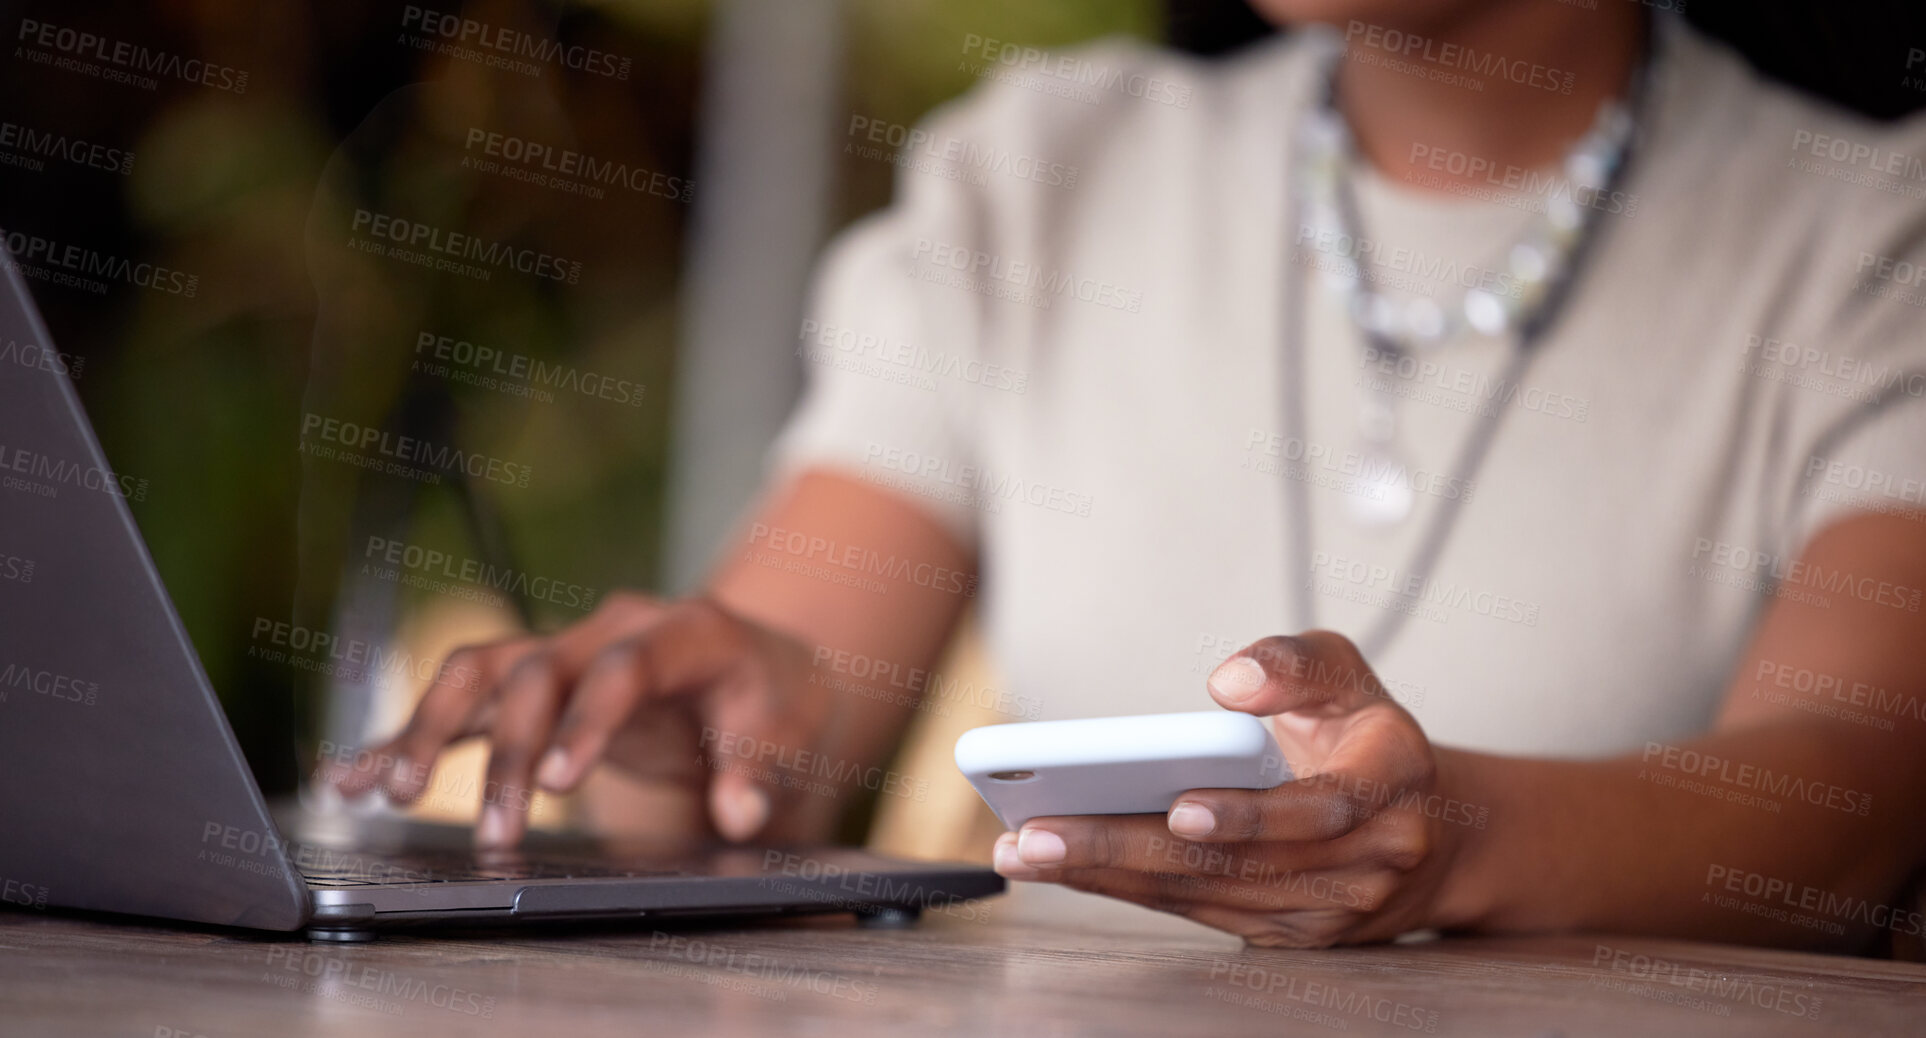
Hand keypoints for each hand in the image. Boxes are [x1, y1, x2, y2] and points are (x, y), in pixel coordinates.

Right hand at [322, 592, 834, 848]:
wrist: (758, 666)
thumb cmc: (774, 699)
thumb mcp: (792, 733)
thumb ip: (764, 770)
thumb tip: (740, 808)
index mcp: (684, 631)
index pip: (626, 668)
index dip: (588, 720)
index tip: (560, 785)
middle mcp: (610, 630)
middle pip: (538, 672)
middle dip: (510, 752)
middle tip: (499, 833)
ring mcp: (565, 651)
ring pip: (481, 672)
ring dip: (431, 728)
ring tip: (389, 792)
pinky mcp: (533, 684)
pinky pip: (462, 701)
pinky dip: (408, 735)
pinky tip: (354, 775)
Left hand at [991, 631, 1471, 946]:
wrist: (1429, 834)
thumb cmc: (1366, 739)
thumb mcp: (1348, 674)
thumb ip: (1295, 661)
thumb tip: (1228, 683)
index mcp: (1393, 781)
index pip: (1322, 807)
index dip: (1251, 812)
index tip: (1179, 806)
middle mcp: (1368, 859)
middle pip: (1236, 863)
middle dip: (1126, 849)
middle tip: (1037, 833)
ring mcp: (1328, 910)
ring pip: (1205, 894)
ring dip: (1107, 876)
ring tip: (1025, 849)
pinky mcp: (1288, 936)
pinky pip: (1197, 912)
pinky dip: (1125, 890)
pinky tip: (1062, 866)